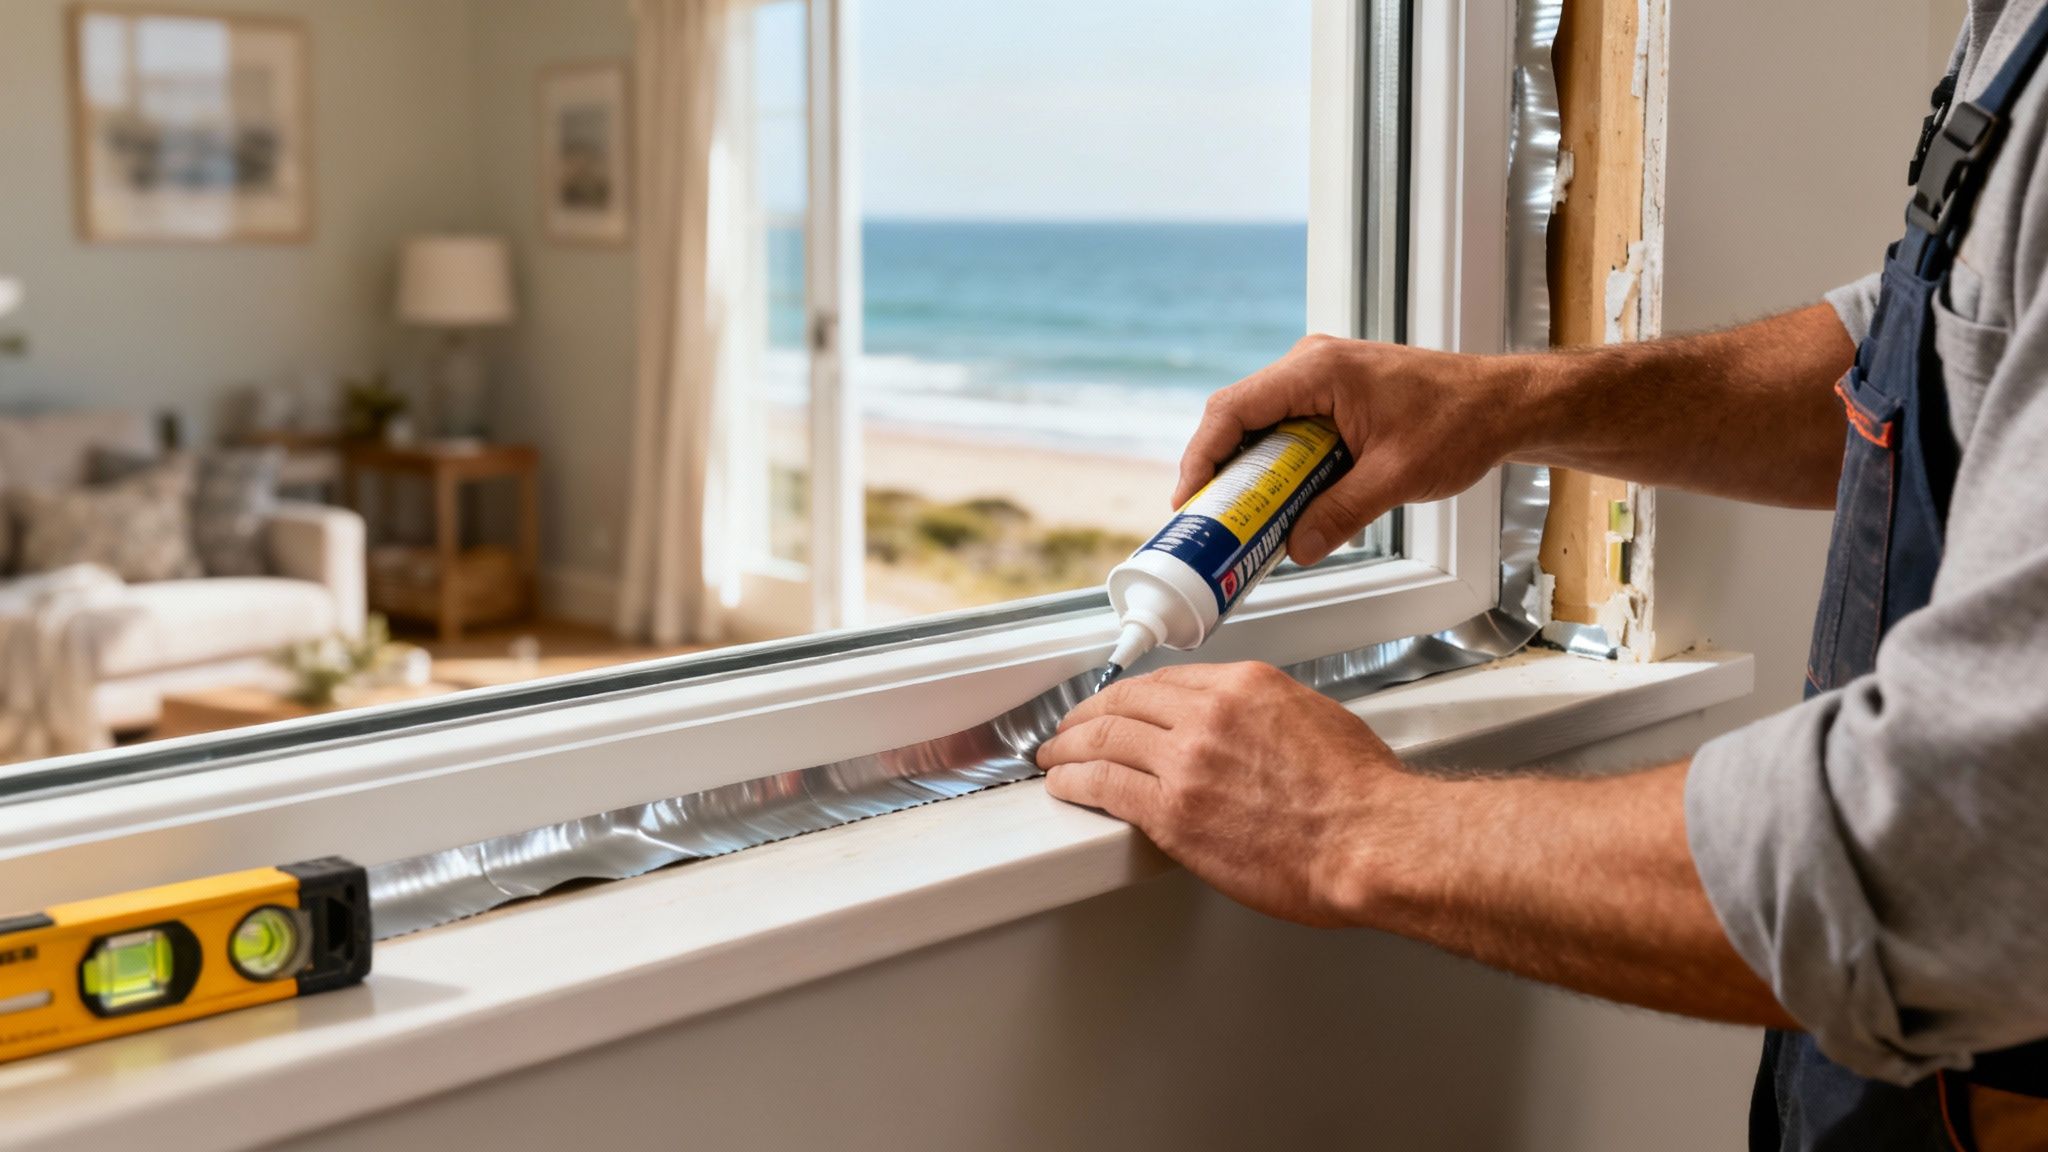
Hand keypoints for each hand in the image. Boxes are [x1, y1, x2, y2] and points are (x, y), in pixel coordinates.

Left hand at [1034, 661, 1419, 927]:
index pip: (1168, 681)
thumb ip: (1269, 716)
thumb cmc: (1363, 796)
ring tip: (1053, 755)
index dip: (1131, 696)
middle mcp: (1209, 713)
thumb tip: (1248, 731)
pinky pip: (1103, 785)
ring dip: (1068, 746)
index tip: (1118, 706)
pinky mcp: (1172, 811)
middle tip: (1069, 726)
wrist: (1372, 842)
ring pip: (1103, 739)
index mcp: (1245, 686)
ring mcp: (1186, 760)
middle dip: (1087, 714)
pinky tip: (1063, 784)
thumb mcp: (1319, 722)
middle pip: (1125, 702)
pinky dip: (1074, 781)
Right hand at [1178, 335, 1533, 564]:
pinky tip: (1276, 499)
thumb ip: (1339, 514)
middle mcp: (1312, 363)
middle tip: (1207, 519)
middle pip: (1238, 415)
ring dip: (1247, 468)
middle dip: (1218, 469)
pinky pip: (1286, 426)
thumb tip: (1293, 549)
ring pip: (1260, 422)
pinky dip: (1274, 462)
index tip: (1189, 500)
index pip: (1235, 409)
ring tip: (1236, 516)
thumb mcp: (1395, 479)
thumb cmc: (1461, 423)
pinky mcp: (1332, 392)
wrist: (1505, 403)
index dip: (1202, 456)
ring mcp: (1320, 375)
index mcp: (1319, 369)